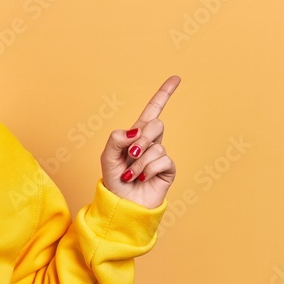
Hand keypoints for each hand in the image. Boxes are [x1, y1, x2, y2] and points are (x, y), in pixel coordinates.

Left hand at [100, 76, 179, 207]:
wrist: (121, 204)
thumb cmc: (113, 181)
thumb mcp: (107, 157)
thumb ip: (117, 139)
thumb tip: (136, 132)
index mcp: (136, 135)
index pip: (152, 110)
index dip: (164, 94)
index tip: (176, 78)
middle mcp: (151, 143)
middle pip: (155, 124)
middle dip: (141, 139)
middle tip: (131, 155)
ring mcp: (160, 156)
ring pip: (156, 146)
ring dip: (138, 163)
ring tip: (130, 175)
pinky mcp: (167, 170)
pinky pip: (163, 161)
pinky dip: (148, 171)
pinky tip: (142, 180)